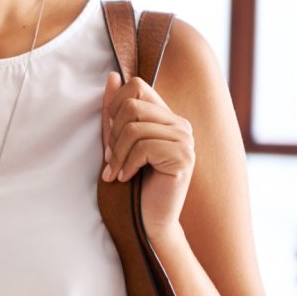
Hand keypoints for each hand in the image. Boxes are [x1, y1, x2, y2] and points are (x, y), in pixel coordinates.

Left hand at [101, 71, 194, 239]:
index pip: (137, 85)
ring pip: (135, 127)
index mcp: (166, 116)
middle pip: (132, 105)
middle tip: (111, 159)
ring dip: (117, 153)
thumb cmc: (131, 182)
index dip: (115, 106)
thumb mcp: (117, 141)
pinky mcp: (184, 157)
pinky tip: (127, 178)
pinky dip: (127, 164)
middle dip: (113, 134)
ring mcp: (185, 140)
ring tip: (117, 171)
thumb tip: (112, 75)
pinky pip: (144, 147)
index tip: (110, 134)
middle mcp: (180, 124)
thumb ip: (115, 111)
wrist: (147, 220)